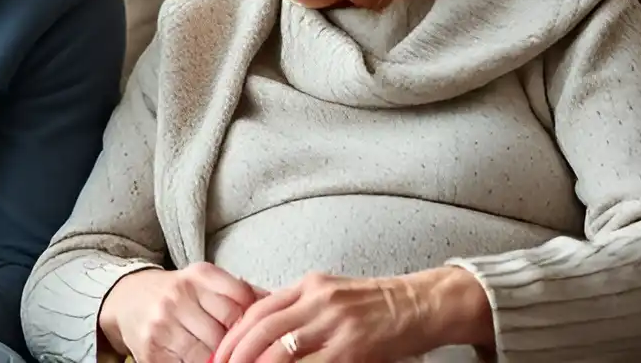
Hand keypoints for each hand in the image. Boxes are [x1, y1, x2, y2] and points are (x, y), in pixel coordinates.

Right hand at [99, 263, 261, 362]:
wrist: (127, 298)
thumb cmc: (178, 293)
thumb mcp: (206, 281)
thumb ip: (240, 291)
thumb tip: (278, 302)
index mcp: (200, 275)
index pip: (241, 300)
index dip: (255, 321)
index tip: (262, 333)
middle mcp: (180, 295)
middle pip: (226, 330)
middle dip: (240, 346)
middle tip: (251, 353)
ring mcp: (164, 323)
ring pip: (208, 353)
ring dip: (222, 360)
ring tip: (230, 359)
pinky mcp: (152, 348)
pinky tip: (208, 362)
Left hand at [211, 268, 492, 362]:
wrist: (421, 304)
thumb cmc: (376, 304)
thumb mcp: (333, 295)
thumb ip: (300, 307)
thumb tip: (264, 327)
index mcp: (310, 286)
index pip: (258, 309)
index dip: (234, 335)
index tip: (219, 355)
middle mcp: (318, 300)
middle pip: (262, 329)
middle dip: (237, 355)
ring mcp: (335, 324)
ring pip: (281, 350)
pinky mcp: (353, 347)